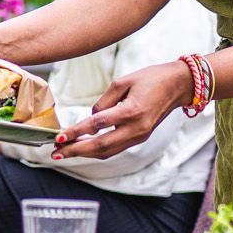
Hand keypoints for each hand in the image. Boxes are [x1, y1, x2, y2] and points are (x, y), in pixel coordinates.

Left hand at [50, 61, 191, 160]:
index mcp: (131, 112)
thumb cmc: (151, 78)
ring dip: (84, 154)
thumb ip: (104, 102)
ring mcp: (139, 136)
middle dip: (75, 150)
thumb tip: (91, 120)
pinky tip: (84, 148)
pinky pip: (115, 149)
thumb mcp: (122, 81)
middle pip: (100, 146)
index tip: (59, 136)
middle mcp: (136, 129)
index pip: (96, 125)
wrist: (178, 86)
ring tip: (64, 153)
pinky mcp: (140, 138)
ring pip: (107, 152)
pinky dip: (98, 150)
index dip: (76, 132)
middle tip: (55, 152)